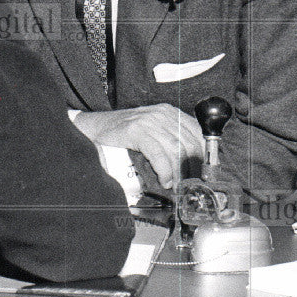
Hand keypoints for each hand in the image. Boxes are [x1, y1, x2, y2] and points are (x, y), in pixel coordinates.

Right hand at [72, 104, 204, 189]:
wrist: (93, 128)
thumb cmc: (121, 134)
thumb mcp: (150, 131)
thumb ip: (169, 140)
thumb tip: (191, 162)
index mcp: (168, 112)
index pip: (196, 132)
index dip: (203, 154)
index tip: (203, 172)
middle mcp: (161, 113)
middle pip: (188, 143)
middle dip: (191, 167)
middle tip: (188, 183)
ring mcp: (148, 121)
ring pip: (175, 150)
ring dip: (177, 172)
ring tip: (174, 184)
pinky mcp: (135, 130)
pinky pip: (158, 153)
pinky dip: (164, 169)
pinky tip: (164, 179)